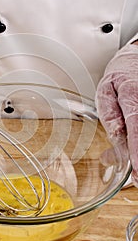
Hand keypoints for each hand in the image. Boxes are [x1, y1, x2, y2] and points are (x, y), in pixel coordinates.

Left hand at [96, 41, 137, 186]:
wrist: (134, 61)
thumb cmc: (119, 77)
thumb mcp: (105, 91)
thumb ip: (110, 114)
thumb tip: (116, 135)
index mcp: (133, 96)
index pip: (136, 126)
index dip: (137, 150)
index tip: (137, 170)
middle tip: (137, 179)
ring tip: (136, 172)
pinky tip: (134, 153)